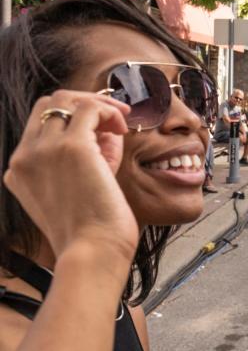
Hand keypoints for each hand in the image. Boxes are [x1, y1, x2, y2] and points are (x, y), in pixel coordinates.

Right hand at [2, 91, 138, 262]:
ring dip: (99, 104)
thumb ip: (85, 156)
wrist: (93, 251)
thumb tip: (107, 127)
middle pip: (49, 104)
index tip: (101, 125)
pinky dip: (110, 111)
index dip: (72, 116)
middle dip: (84, 102)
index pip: (40, 123)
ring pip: (67, 100)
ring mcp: (44, 150)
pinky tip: (123, 128)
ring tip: (121, 122)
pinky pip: (91, 109)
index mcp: (19, 170)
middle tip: (115, 115)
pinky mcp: (71, 148)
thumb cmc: (92, 228)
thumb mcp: (77, 188)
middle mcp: (25, 157)